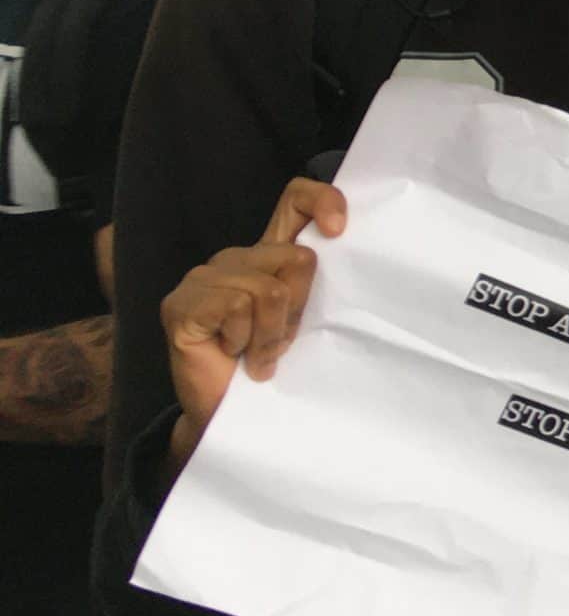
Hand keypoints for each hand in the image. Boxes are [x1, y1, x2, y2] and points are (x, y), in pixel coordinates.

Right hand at [161, 179, 347, 472]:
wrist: (232, 415)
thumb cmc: (272, 367)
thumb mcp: (306, 319)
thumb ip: (315, 283)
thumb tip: (340, 242)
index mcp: (267, 255)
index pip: (295, 200)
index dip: (322, 201)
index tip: (340, 230)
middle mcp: (234, 258)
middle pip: (297, 257)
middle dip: (299, 308)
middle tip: (279, 340)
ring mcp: (202, 278)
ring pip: (268, 289)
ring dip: (271, 334)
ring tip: (256, 354)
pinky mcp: (181, 304)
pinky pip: (235, 307)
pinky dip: (245, 340)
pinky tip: (232, 354)